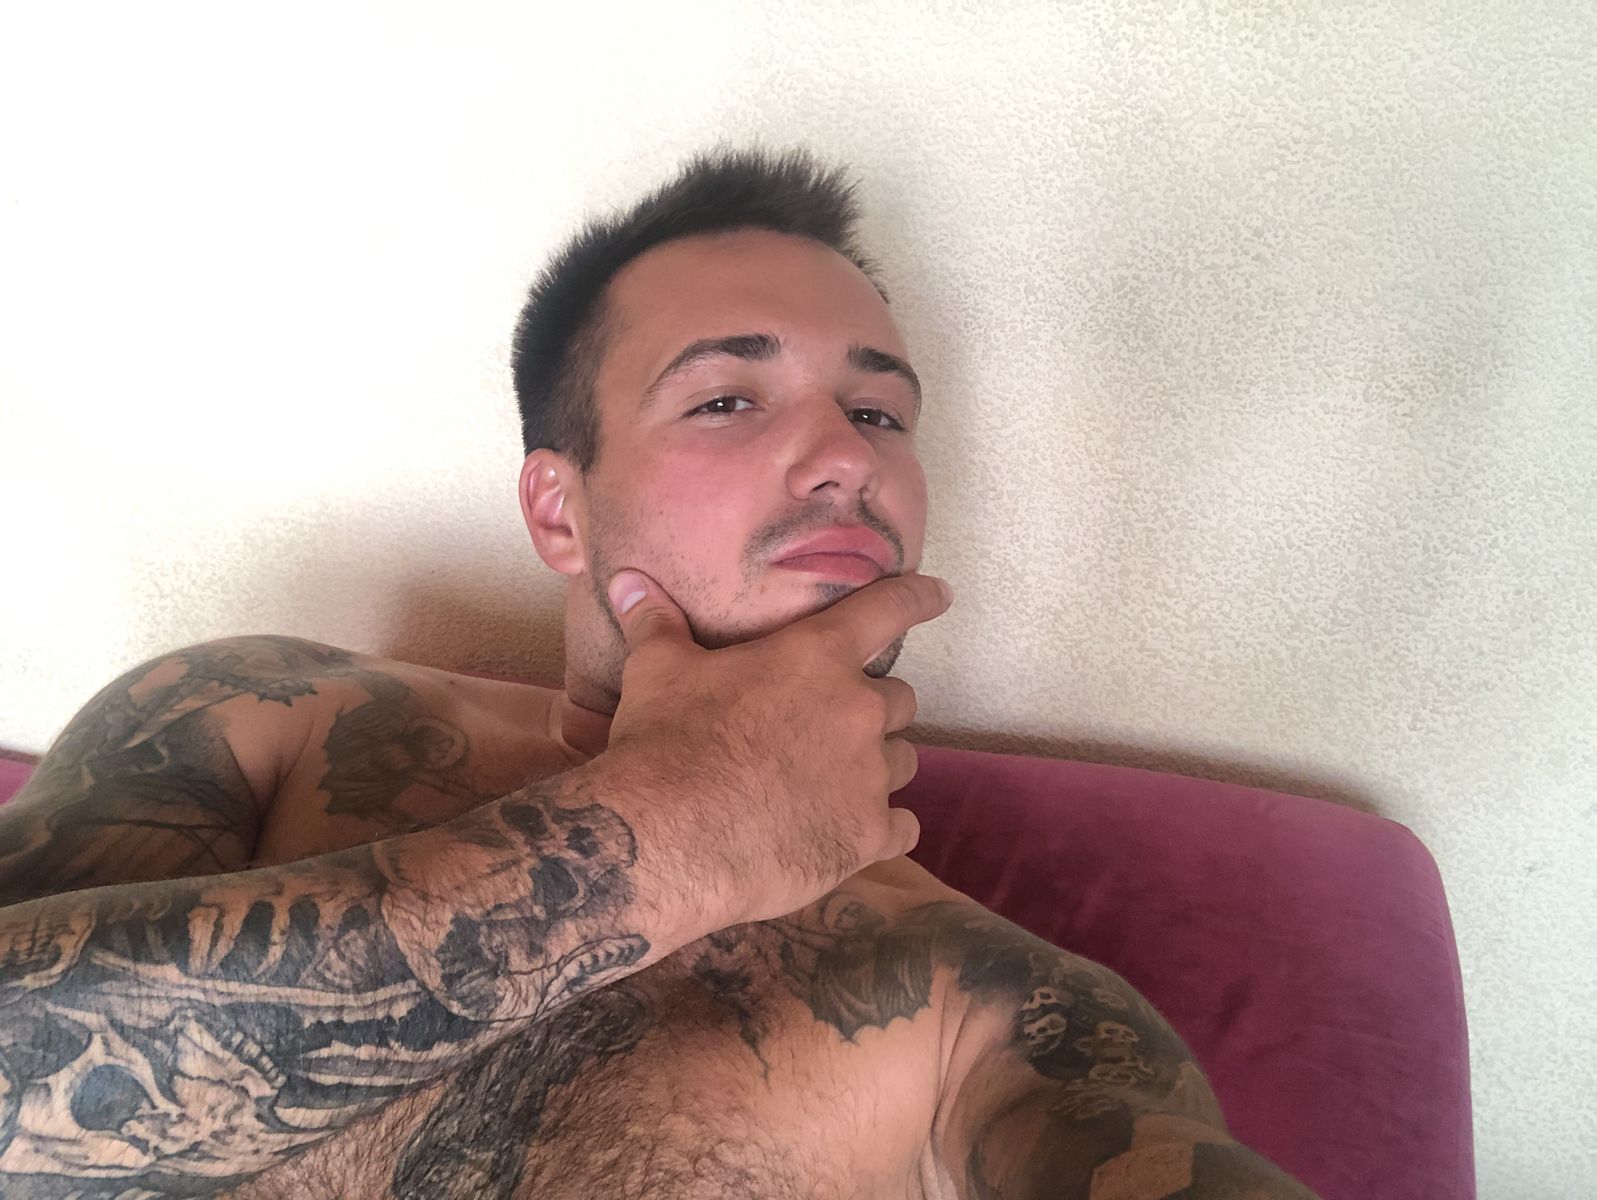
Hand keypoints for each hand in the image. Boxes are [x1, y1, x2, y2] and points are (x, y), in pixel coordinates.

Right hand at [598, 569, 953, 925]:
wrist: (668, 838)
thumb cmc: (666, 743)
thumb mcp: (656, 672)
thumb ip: (655, 622)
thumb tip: (626, 579)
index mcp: (817, 657)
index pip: (887, 610)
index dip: (917, 598)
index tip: (938, 594)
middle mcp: (858, 711)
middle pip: (899, 698)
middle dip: (872, 707)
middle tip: (833, 723)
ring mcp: (869, 777)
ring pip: (904, 761)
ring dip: (879, 764)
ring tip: (838, 778)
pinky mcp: (867, 836)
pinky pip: (904, 827)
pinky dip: (885, 826)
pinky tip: (854, 831)